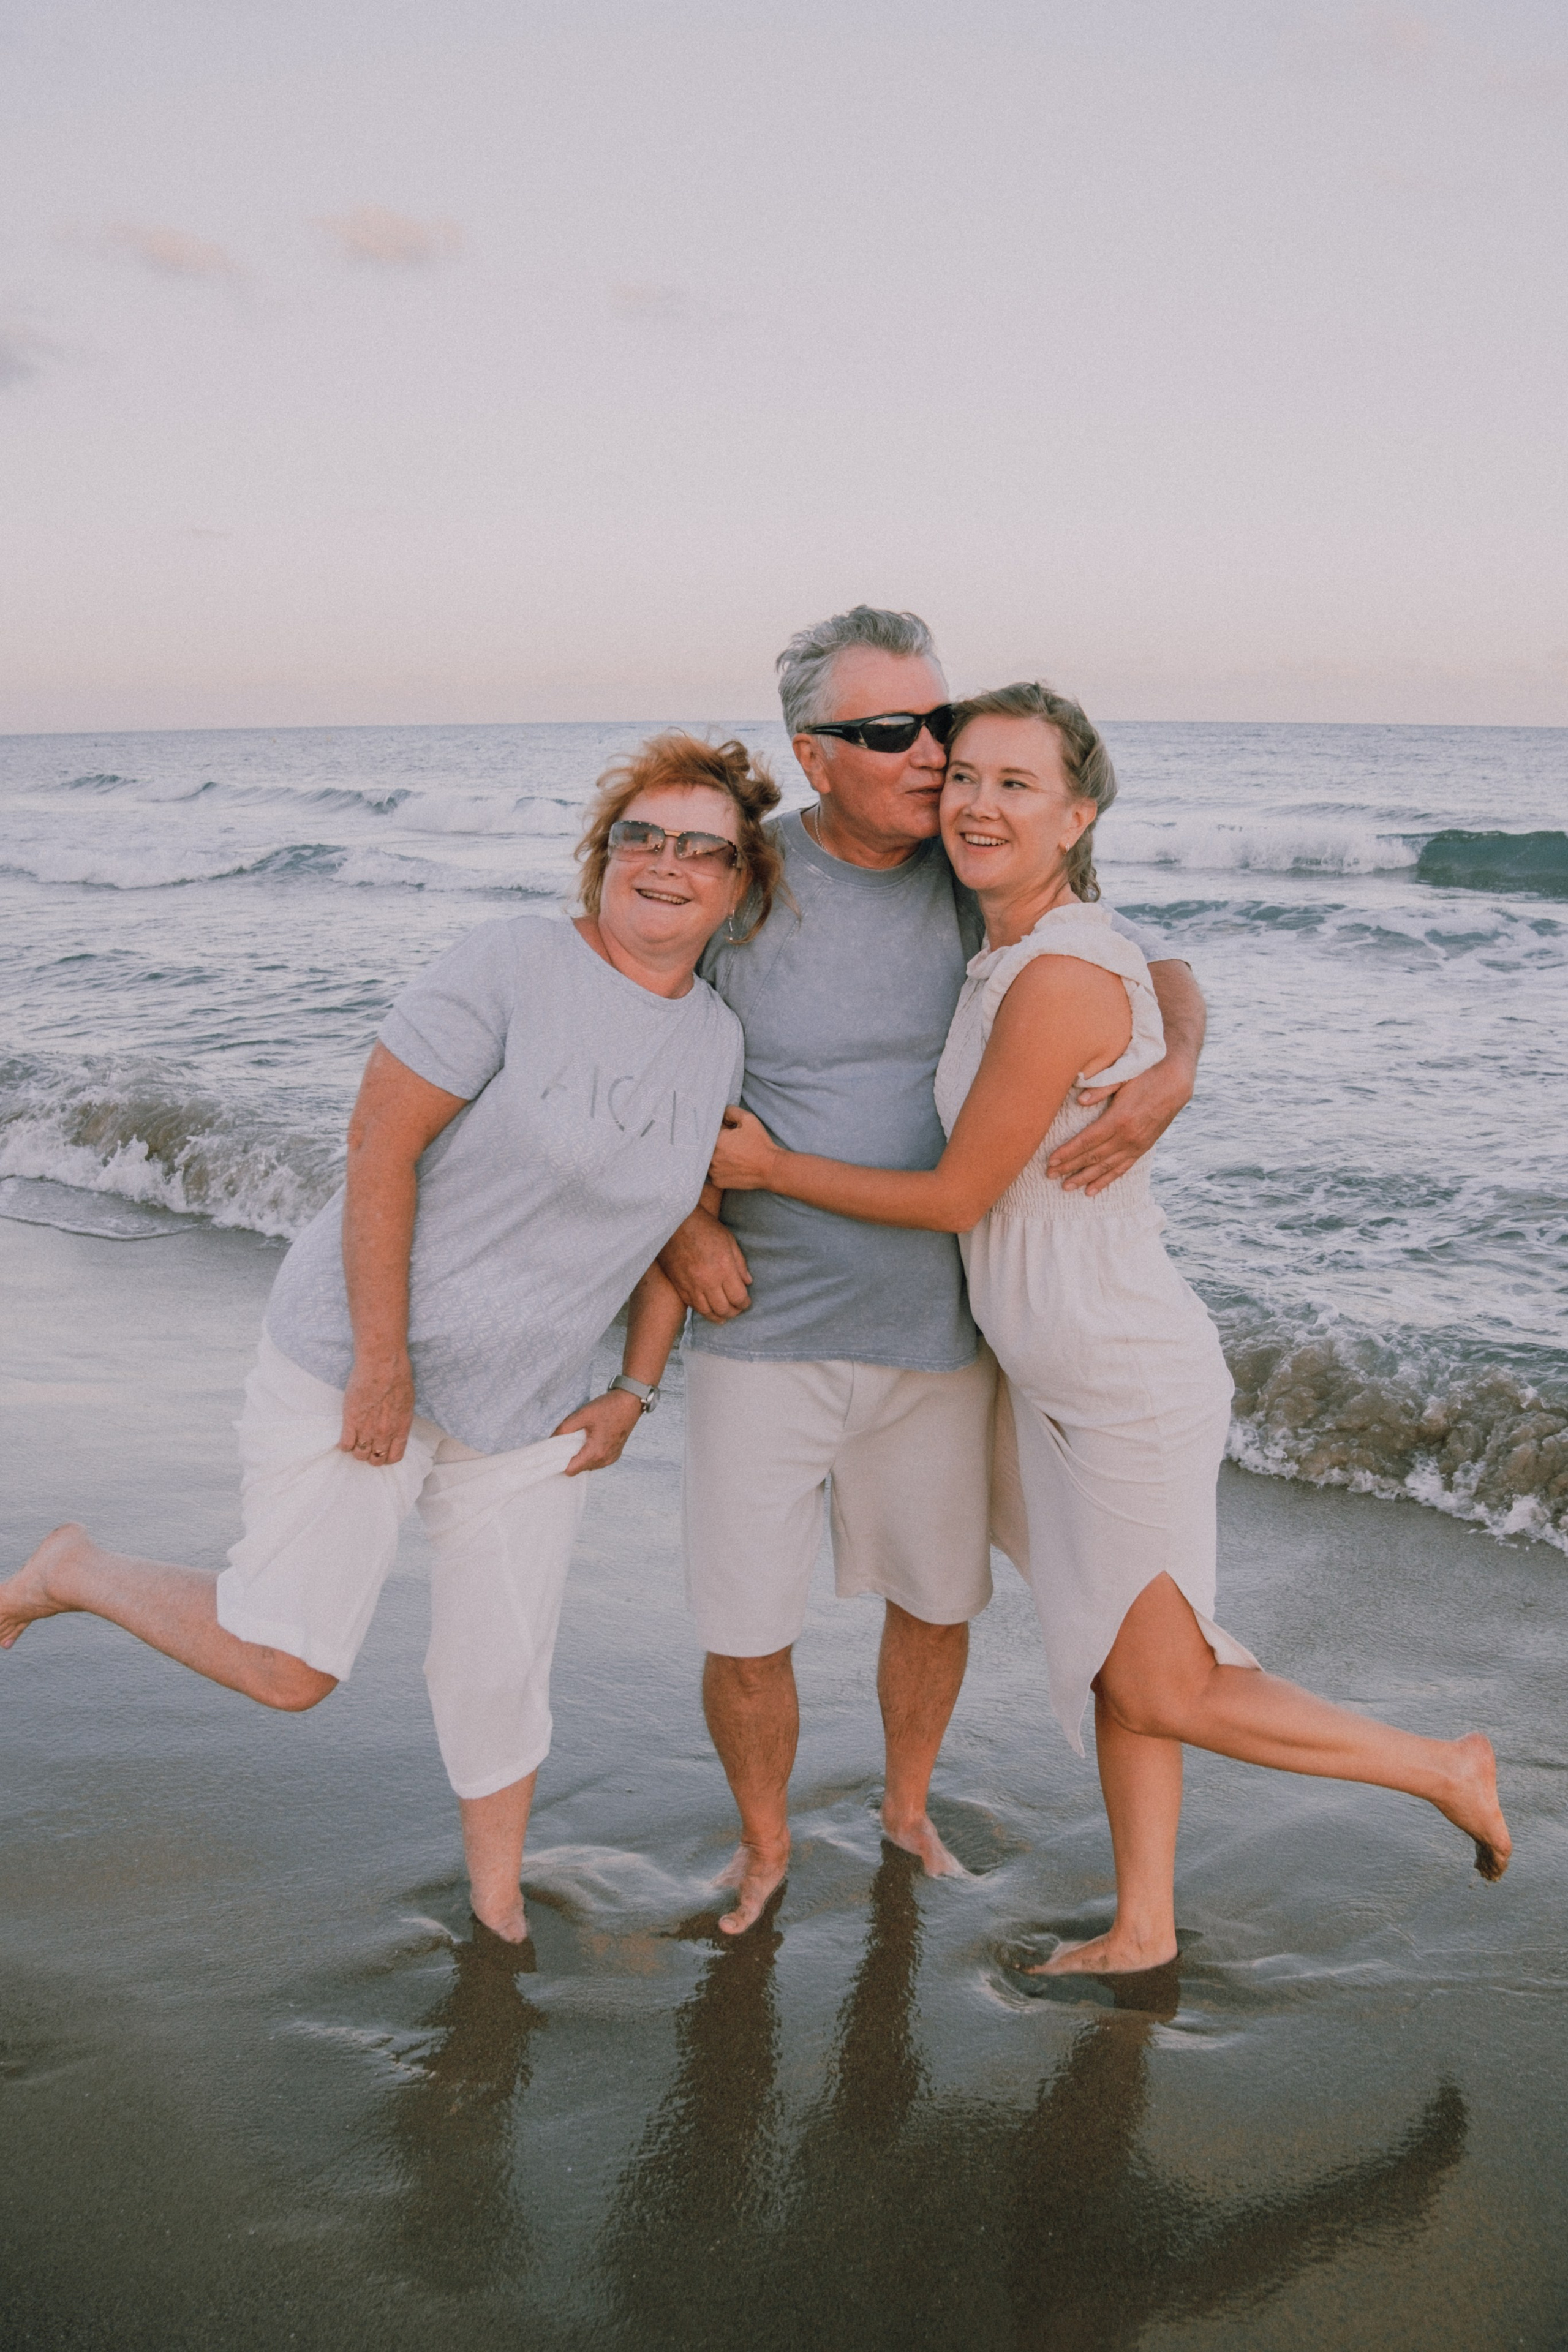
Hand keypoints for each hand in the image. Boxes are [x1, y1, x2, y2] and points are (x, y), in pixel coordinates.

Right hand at [339, 1353, 416, 1463]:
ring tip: (356, 1441)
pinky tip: (346, 1437)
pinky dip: (344, 1444)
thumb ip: (399, 1421)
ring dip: (357, 1450)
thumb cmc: (398, 1379)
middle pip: (375, 1459)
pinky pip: (345, 1444)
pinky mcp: (351, 1421)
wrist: (382, 1365)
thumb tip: (393, 1428)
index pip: (394, 1457)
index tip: (382, 1452)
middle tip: (367, 1446)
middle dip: (371, 1455)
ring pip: (359, 1454)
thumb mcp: (406, 1404)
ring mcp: (367, 1429)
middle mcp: (384, 1434)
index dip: (386, 1457)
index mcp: (400, 1429)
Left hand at [553, 1388, 643, 1472]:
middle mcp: (605, 1460)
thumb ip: (564, 1429)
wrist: (630, 1401)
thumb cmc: (609, 1407)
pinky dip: (591, 1453)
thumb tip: (551, 1440)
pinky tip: (592, 1438)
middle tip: (569, 1439)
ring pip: (588, 1465)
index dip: (560, 1462)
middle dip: (571, 1457)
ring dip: (582, 1455)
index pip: (570, 1470)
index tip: (556, 1451)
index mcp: (596, 1453)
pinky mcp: (615, 1454)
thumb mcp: (582, 1415)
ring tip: (582, 1437)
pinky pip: (598, 1460)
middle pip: (579, 1468)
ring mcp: (611, 1458)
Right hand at [658, 1205, 752, 1321]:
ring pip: (707, 1311)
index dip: (745, 1303)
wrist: (675, 1222)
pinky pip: (692, 1305)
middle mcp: (708, 1280)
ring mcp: (691, 1285)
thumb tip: (747, 1282)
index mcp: (724, 1268)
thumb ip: (740, 1264)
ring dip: (718, 1317)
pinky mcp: (679, 1285)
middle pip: (724, 1308)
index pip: (738, 1297)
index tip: (747, 1302)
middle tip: (737, 1311)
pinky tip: (707, 1311)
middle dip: (734, 1312)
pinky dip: (702, 1311)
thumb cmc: (704, 1227)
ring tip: (724, 1317)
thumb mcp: (729, 1241)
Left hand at [708, 1106, 782, 1193]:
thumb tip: (722, 1114)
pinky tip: (732, 1166)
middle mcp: (710, 1156)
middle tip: (734, 1145)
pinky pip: (714, 1172)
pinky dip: (720, 1168)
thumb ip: (731, 1111)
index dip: (723, 1129)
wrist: (770, 1168)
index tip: (732, 1133)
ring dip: (718, 1156)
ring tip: (734, 1156)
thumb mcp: (748, 1119)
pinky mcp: (717, 1181)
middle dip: (720, 1143)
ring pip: (710, 1159)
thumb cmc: (760, 1144)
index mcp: (715, 1140)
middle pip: (709, 1145)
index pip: (712, 1129)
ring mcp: (713, 1171)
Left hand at [1048, 1057, 1194, 1195]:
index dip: (1068, 1152)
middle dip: (1069, 1167)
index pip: (1087, 1140)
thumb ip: (1101, 1089)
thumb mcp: (1123, 1076)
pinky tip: (1091, 1190)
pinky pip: (1121, 1169)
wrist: (1175, 1083)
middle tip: (1049, 1175)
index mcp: (1120, 1118)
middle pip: (1093, 1156)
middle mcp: (1128, 1137)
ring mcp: (1136, 1145)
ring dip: (1084, 1178)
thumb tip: (1079, 1101)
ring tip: (1066, 1187)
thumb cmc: (1145, 1075)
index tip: (1050, 1160)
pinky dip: (1106, 1181)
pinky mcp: (1142, 1149)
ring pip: (1106, 1167)